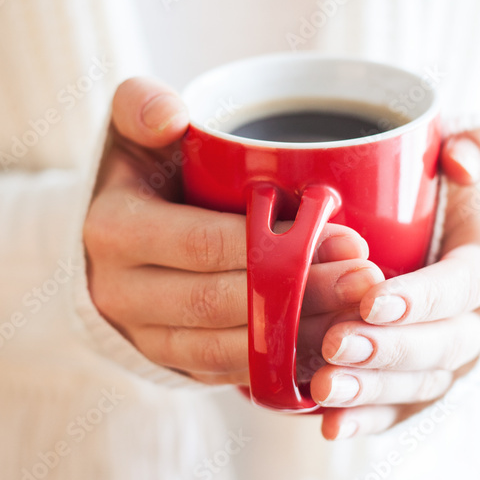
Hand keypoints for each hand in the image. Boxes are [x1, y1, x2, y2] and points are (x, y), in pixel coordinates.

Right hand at [83, 77, 381, 385]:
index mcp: (113, 231)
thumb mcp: (133, 128)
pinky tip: (335, 344)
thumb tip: (171, 117)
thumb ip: (142, 105)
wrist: (117, 235)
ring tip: (362, 313)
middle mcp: (120, 293)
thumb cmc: (144, 169)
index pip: (200, 245)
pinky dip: (282, 363)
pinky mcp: (174, 363)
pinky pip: (230, 374)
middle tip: (366, 277)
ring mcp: (146, 336)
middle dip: (300, 294)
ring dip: (300, 337)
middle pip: (220, 304)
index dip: (272, 243)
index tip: (341, 231)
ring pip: (228, 350)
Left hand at [310, 129, 479, 439]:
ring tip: (323, 385)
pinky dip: (363, 421)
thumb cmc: (420, 194)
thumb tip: (458, 161)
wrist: (391, 238)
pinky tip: (329, 426)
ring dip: (370, 390)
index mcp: (478, 269)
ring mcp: (438, 364)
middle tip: (335, 341)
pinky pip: (391, 414)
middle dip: (388, 349)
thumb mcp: (451, 155)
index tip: (372, 297)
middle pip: (439, 347)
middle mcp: (467, 324)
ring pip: (413, 386)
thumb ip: (470, 145)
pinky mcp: (407, 391)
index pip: (463, 286)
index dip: (423, 297)